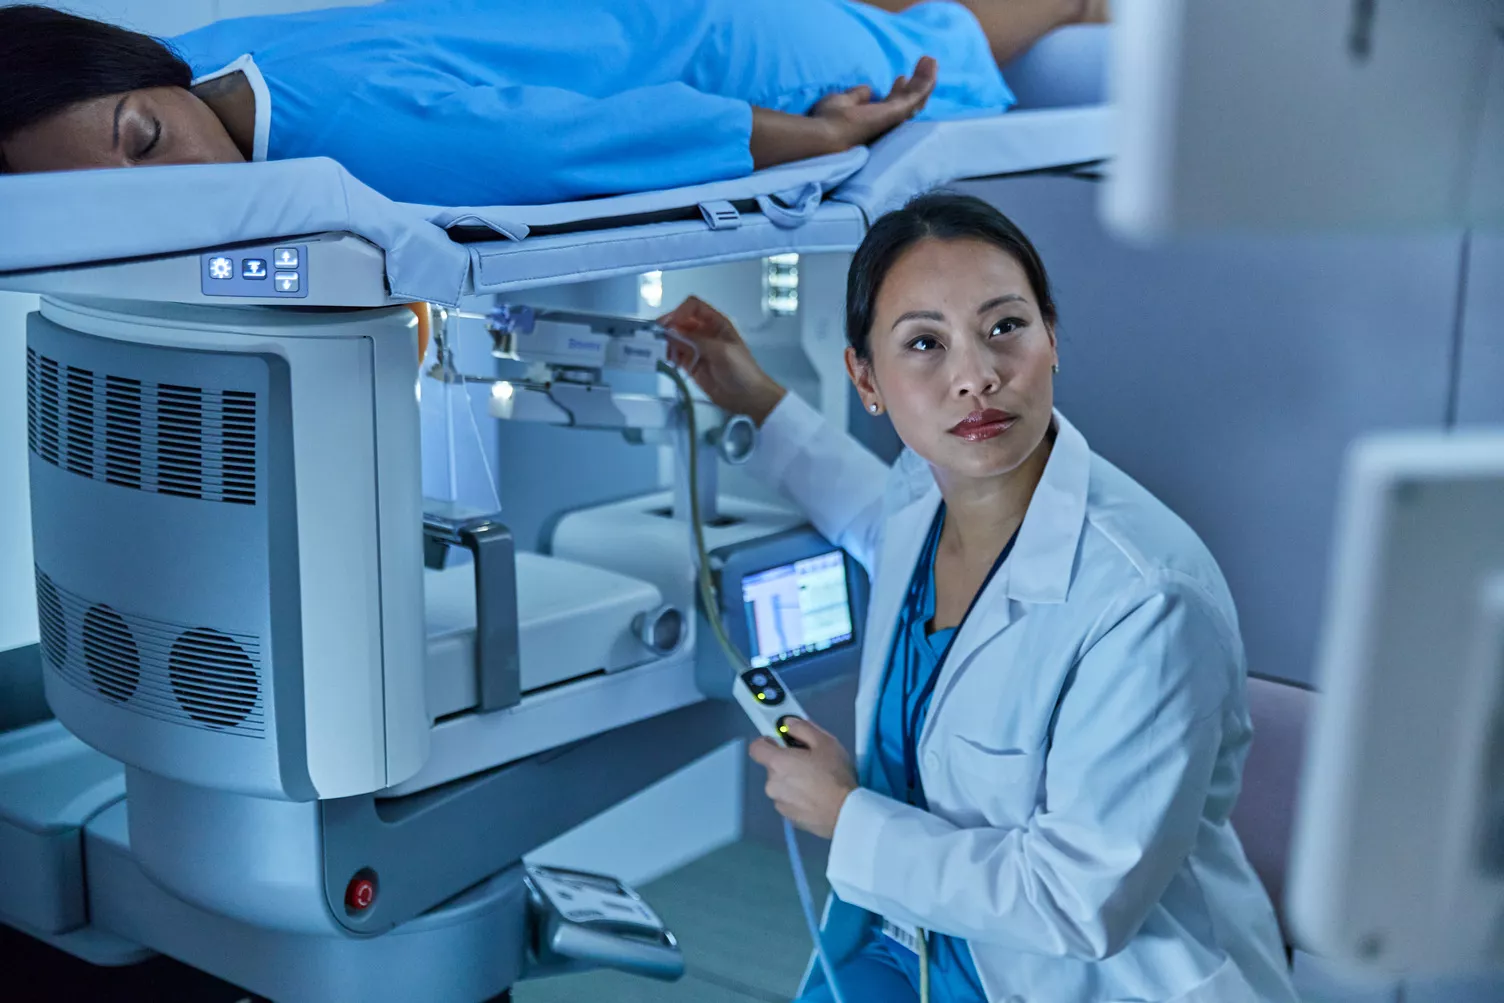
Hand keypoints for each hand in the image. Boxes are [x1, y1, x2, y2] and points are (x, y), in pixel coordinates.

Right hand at [659, 296, 786, 423]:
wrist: (747, 397)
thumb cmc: (740, 370)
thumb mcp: (721, 351)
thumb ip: (696, 340)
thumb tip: (671, 331)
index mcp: (716, 323)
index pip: (693, 307)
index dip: (680, 311)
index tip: (669, 324)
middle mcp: (704, 332)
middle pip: (681, 321)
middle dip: (668, 326)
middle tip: (656, 337)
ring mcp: (697, 348)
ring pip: (675, 338)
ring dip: (666, 342)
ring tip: (660, 351)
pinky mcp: (691, 364)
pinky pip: (676, 354)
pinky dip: (668, 355)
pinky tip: (666, 360)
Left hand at [748, 718, 857, 839]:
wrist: (846, 813)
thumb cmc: (835, 776)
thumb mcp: (825, 742)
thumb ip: (802, 728)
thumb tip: (788, 724)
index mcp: (778, 763)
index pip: (756, 748)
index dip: (767, 742)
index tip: (781, 741)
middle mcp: (772, 784)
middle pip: (772, 767)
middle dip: (787, 763)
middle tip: (810, 763)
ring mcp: (779, 803)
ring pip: (781, 785)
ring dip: (792, 782)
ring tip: (816, 783)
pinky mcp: (789, 818)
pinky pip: (788, 801)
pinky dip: (798, 798)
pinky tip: (816, 797)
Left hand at [811, 56, 936, 149]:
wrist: (824, 134)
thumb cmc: (827, 122)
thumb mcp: (842, 102)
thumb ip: (856, 96)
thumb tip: (868, 89)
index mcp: (872, 123)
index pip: (890, 107)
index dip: (897, 91)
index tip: (900, 78)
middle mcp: (886, 125)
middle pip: (908, 104)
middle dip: (916, 84)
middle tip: (924, 65)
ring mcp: (892, 120)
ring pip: (916, 99)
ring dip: (925, 79)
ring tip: (930, 61)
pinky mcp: (897, 112)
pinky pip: (916, 94)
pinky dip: (925, 80)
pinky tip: (930, 64)